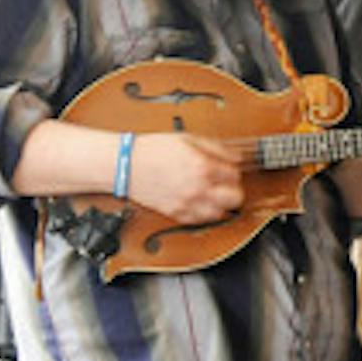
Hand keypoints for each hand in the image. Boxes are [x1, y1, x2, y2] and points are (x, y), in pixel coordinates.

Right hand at [127, 132, 245, 223]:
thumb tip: (236, 156)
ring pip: (221, 214)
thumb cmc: (152, 150)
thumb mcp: (189, 139)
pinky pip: (199, 222)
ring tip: (214, 195)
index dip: (233, 169)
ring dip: (221, 204)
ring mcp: (187, 203)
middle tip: (225, 183)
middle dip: (234, 189)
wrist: (125, 164)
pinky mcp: (175, 214)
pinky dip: (204, 214)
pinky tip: (201, 204)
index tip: (227, 168)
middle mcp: (198, 188)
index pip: (235, 175)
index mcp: (203, 167)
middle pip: (235, 199)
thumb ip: (217, 148)